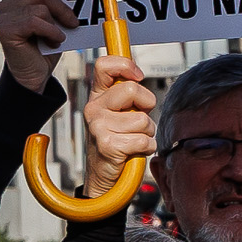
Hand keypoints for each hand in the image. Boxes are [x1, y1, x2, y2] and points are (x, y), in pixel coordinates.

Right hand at [0, 0, 81, 88]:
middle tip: (74, 22)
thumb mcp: (54, 20)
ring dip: (57, 23)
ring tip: (59, 37)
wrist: (34, 75)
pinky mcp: (6, 31)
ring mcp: (3, 17)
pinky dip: (51, 32)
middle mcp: (6, 3)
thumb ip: (58, 3)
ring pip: (41, 8)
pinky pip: (35, 21)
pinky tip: (54, 42)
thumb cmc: (46, 45)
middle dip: (63, 6)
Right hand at [84, 53, 155, 171]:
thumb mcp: (120, 112)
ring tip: (134, 139)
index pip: (104, 65)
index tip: (138, 76)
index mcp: (97, 96)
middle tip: (138, 122)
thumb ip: (127, 94)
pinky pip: (143, 140)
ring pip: (143, 120)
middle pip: (132, 89)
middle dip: (146, 107)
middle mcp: (94, 108)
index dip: (125, 65)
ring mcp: (98, 126)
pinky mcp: (107, 145)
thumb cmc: (117, 141)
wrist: (103, 175)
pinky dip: (146, 148)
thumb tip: (137, 75)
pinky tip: (134, 151)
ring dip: (147, 133)